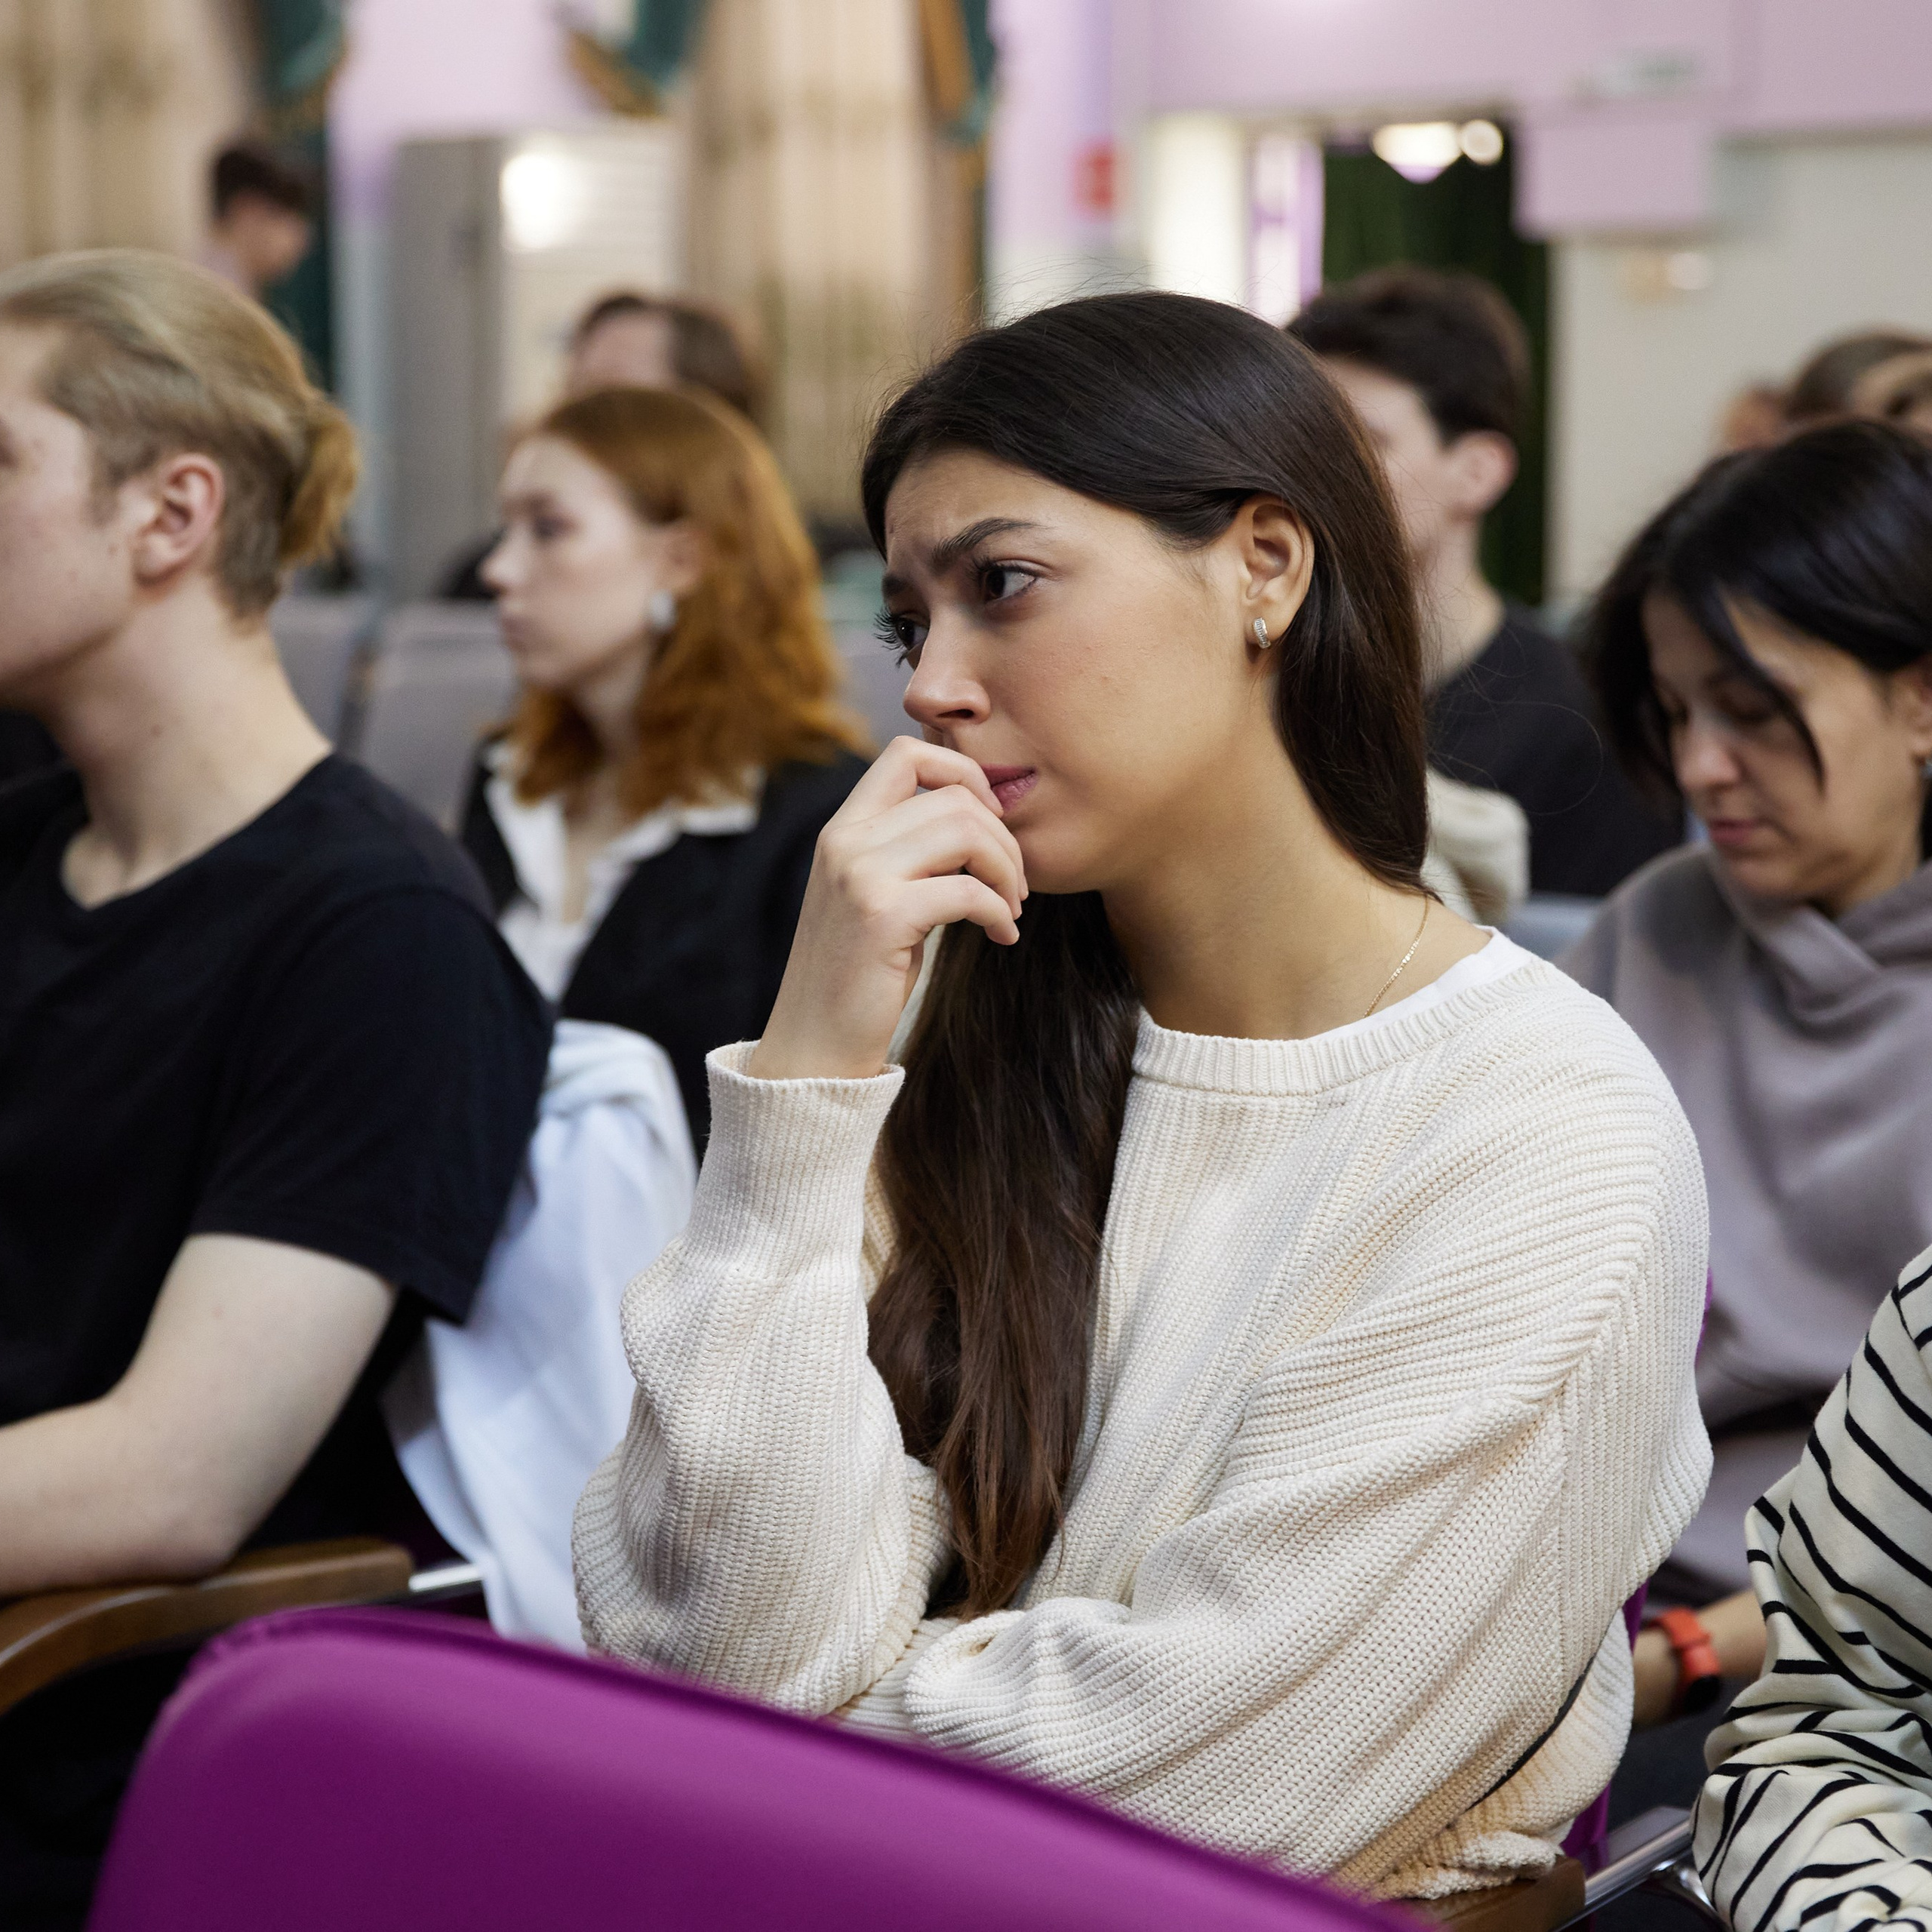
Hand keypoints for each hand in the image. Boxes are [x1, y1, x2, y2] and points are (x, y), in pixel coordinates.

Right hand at [749, 738, 1026, 1080]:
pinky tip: (1004, 936)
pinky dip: (1000, 912)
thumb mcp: (877, 896)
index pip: (907, 752)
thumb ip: (910, 851)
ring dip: (1008, 870)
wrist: (816, 1045)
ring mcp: (859, 876)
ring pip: (966, 831)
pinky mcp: (882, 916)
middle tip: (1016, 885)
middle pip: (953, 794)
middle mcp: (845, 841)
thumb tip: (979, 819)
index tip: (991, 822)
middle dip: (1004, 837)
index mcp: (843, 829)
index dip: (964, 772)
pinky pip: (968, 890)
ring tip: (1012, 908)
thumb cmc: (858, 975)